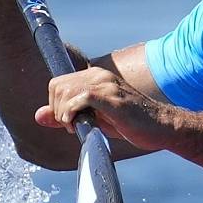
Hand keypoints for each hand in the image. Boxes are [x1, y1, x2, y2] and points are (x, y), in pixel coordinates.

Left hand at [36, 66, 168, 149]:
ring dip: (65, 114)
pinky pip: (80, 99)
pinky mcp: (112, 98)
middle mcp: (100, 75)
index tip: (70, 121)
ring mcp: (106, 85)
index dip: (56, 104)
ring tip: (80, 126)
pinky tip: (84, 124)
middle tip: (74, 125)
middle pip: (57, 86)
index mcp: (96, 77)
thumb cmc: (132, 124)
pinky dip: (73, 114)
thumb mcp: (95, 120)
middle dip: (58, 110)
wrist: (163, 127)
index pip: (58, 83)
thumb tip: (38, 115)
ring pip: (65, 91)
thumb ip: (67, 115)